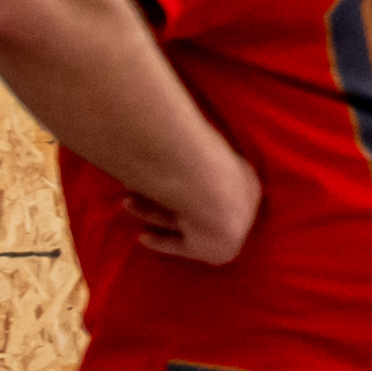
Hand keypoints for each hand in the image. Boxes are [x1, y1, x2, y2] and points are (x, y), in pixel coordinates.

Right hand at [123, 147, 262, 270]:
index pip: (213, 182)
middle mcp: (242, 206)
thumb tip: (158, 119)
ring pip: (185, 221)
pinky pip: (185, 247)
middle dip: (163, 196)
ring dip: (155, 212)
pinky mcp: (217, 251)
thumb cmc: (207, 160)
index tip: (162, 177)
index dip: (183, 180)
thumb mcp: (196, 142)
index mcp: (243, 177)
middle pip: (195, 204)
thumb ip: (183, 140)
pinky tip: (144, 237)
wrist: (216, 192)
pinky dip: (164, 242)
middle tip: (136, 190)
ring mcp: (232, 230)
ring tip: (128, 203)